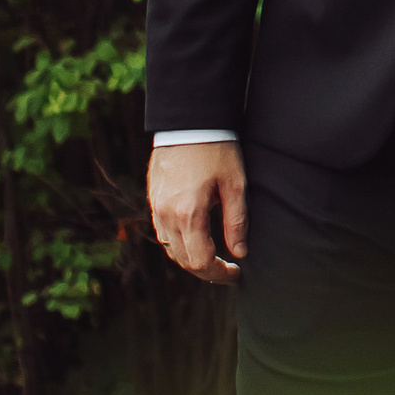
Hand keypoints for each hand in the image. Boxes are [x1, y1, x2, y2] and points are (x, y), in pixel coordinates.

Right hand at [147, 141, 247, 286]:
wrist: (189, 120)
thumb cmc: (216, 149)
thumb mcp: (235, 184)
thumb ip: (237, 222)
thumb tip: (240, 252)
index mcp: (188, 213)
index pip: (201, 261)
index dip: (220, 274)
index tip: (237, 274)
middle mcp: (166, 215)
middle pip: (183, 260)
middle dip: (206, 271)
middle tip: (228, 271)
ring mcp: (156, 207)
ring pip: (170, 249)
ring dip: (190, 259)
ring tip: (214, 257)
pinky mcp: (154, 198)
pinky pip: (162, 232)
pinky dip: (178, 243)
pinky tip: (195, 238)